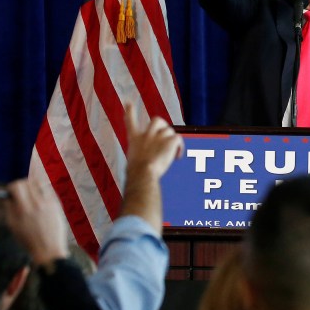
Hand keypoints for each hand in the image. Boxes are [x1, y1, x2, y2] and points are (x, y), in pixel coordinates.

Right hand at [4, 179, 68, 265]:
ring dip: (33, 186)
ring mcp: (49, 204)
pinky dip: (42, 192)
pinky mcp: (57, 205)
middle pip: (28, 182)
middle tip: (20, 191)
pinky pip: (48, 191)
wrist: (49, 249)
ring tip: (30, 195)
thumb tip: (7, 196)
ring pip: (39, 184)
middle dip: (21, 185)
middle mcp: (37, 204)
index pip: (17, 186)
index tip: (11, 190)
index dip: (12, 186)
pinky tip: (40, 200)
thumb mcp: (13, 225)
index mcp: (24, 209)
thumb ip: (9, 208)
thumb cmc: (28, 240)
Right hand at [122, 107, 183, 227]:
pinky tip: (179, 158)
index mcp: (133, 141)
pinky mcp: (169, 139)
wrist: (142, 175)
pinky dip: (180, 149)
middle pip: (156, 120)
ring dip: (172, 140)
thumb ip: (133, 181)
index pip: (130, 122)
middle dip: (163, 127)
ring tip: (173, 154)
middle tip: (165, 139)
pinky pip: (178, 139)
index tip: (129, 103)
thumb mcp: (131, 176)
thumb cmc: (135, 181)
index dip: (130, 112)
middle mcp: (144, 135)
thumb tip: (130, 206)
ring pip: (169, 129)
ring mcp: (157, 136)